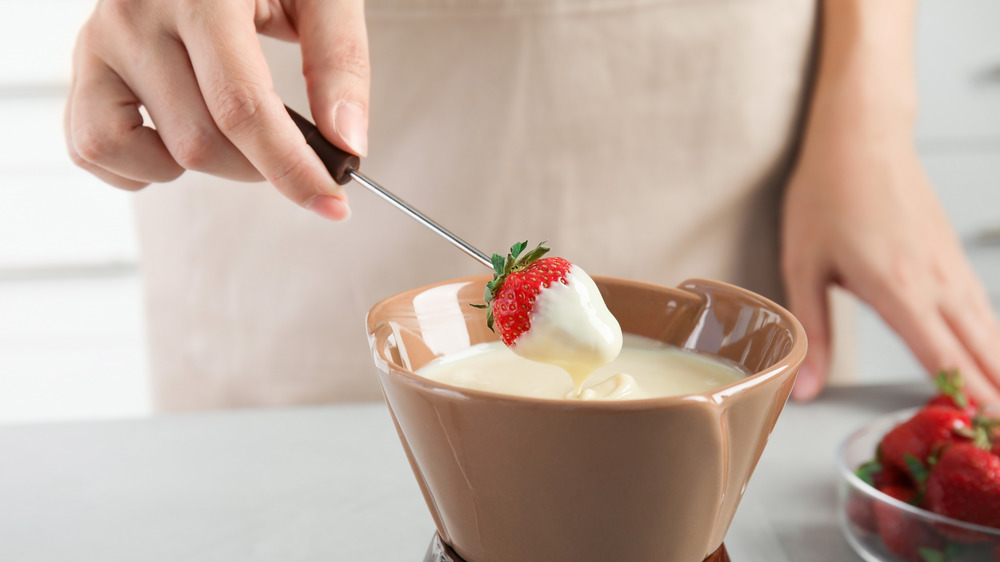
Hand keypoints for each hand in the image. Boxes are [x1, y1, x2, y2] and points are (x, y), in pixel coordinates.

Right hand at [64, 0, 368, 219]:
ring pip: (146, 155)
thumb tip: (347, 143)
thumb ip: (340, 62)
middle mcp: (136, 14)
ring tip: (229, 131)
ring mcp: (100, 41)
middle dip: (259, 167)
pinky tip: (179, 140)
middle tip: (290, 146)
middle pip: (199, 143)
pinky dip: (140, 167)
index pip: (243, 108)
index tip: (330, 204)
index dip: (292, 169)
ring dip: (200, 168)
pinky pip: (94, 148)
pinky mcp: (84, 64)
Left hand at [782, 131, 999, 403]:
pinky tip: (998, 361)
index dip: (968, 404)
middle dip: (998, 400)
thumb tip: (805, 388)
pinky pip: (985, 309)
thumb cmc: (827, 193)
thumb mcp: (803, 266)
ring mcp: (951, 267)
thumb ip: (813, 332)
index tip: (986, 435)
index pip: (944, 361)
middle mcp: (936, 283)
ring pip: (992, 333)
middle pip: (982, 354)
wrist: (861, 133)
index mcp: (896, 289)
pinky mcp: (953, 256)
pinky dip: (997, 343)